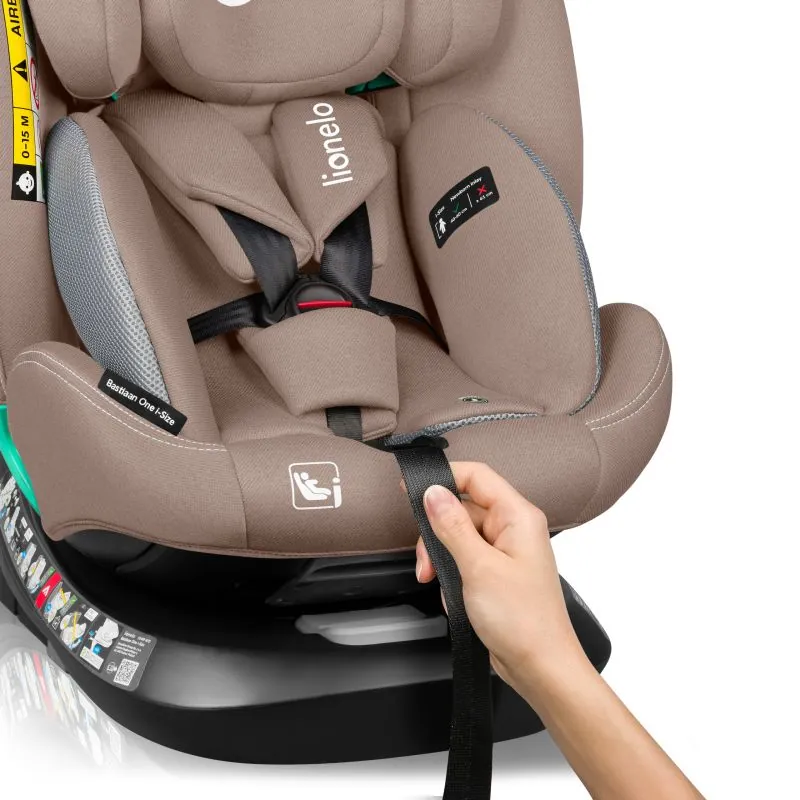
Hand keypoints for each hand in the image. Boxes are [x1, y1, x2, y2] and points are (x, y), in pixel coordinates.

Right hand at [415, 462, 586, 696]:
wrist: (541, 668)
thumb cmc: (525, 621)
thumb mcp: (479, 567)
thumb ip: (452, 526)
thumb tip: (433, 492)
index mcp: (518, 517)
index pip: (477, 476)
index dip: (443, 477)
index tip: (412, 490)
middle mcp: (513, 529)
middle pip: (461, 508)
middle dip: (437, 532)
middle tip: (426, 559)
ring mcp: (505, 552)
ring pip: (458, 535)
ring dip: (441, 558)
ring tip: (435, 580)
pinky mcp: (496, 573)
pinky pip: (464, 559)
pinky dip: (451, 575)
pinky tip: (452, 595)